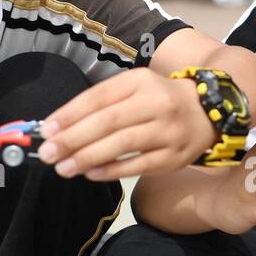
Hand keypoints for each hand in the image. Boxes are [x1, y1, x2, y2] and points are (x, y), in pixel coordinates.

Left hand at [37, 70, 218, 179]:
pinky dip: (112, 170)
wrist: (209, 112)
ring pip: (123, 144)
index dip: (70, 114)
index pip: (99, 96)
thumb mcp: (134, 89)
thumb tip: (59, 128)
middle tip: (48, 154)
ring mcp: (168, 131)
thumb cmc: (160, 100)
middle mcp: (156, 103)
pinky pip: (139, 165)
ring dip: (88, 157)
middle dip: (73, 139)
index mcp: (140, 81)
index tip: (46, 130)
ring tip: (63, 168)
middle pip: (108, 121)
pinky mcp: (175, 157)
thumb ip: (102, 104)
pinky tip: (91, 174)